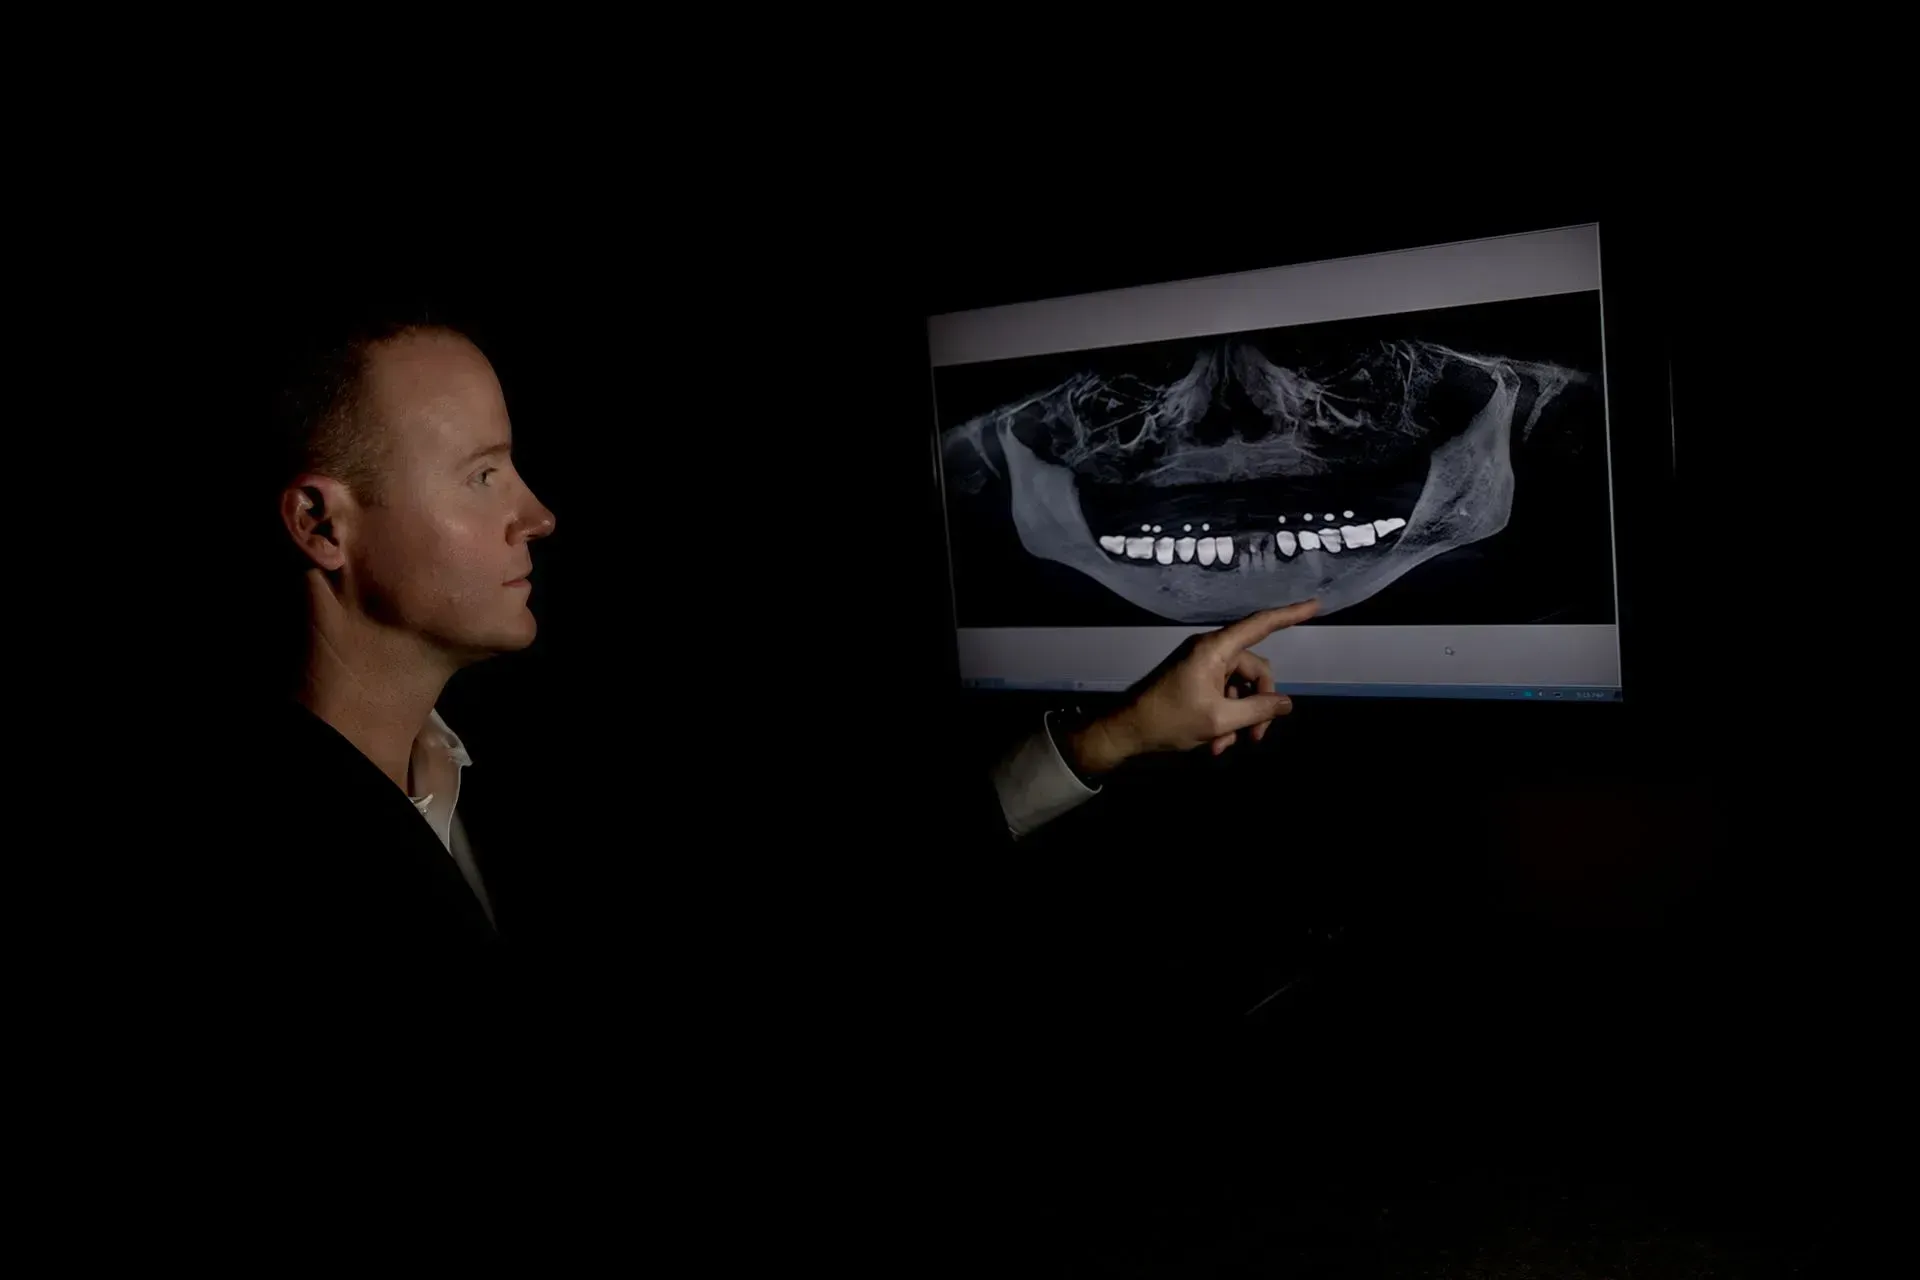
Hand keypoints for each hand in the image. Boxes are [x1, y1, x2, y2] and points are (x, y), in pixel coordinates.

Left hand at [1064, 600, 1319, 773]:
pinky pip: (1223, 694)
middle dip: (1258, 706)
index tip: (1315, 606)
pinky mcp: (1195, 679)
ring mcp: (1202, 665)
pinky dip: (1225, 718)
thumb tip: (1286, 703)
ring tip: (1225, 746)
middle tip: (1255, 739)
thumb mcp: (1219, 720)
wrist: (1127, 730)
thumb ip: (1257, 710)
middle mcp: (1210, 651)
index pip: (1260, 625)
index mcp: (1215, 649)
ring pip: (1240, 688)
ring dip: (1239, 718)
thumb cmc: (1169, 720)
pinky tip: (1215, 744)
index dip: (1290, 615)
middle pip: (1255, 670)